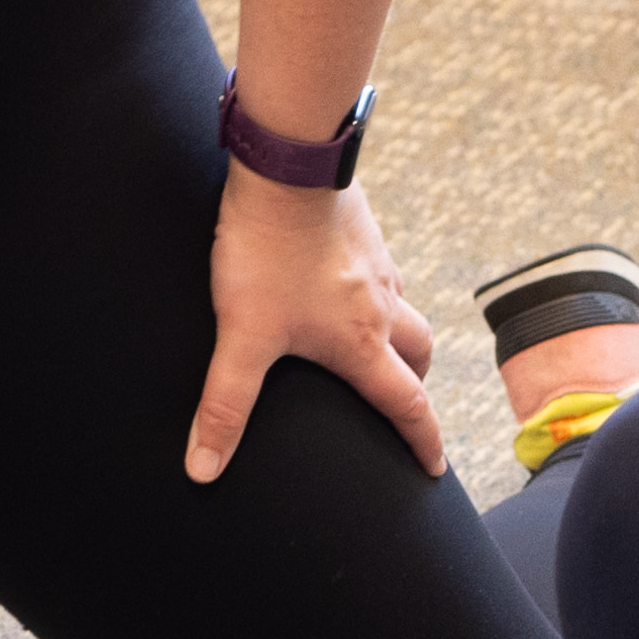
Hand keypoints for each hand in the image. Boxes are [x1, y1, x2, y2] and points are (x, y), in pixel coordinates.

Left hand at [197, 167, 449, 483]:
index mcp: (362, 343)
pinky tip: (345, 285)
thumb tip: (204, 468)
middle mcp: (383, 307)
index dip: (423, 443)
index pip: (406, 405)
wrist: (289, 168)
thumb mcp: (242, 336)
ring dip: (401, 336)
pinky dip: (378, 294)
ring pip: (406, 311)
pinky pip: (385, 274)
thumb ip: (225, 405)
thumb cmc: (268, 253)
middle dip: (417, 385)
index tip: (434, 470)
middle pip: (420, 356)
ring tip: (374, 344)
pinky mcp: (365, 233)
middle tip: (405, 402)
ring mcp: (379, 266)